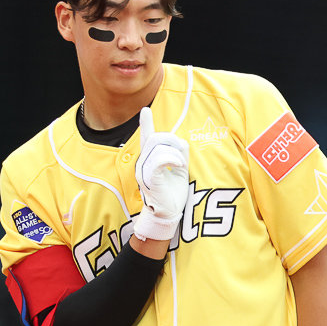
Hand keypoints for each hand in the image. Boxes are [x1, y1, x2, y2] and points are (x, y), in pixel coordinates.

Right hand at [132, 107, 189, 241]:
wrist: (167, 214)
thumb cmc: (172, 194)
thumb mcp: (179, 171)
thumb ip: (180, 155)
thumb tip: (182, 142)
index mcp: (150, 160)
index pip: (147, 138)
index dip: (146, 124)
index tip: (145, 111)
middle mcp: (144, 163)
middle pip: (156, 138)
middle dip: (172, 140)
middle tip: (181, 154)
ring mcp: (144, 170)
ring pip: (159, 147)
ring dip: (174, 152)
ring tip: (180, 164)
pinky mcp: (149, 178)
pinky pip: (159, 160)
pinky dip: (172, 159)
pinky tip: (178, 165)